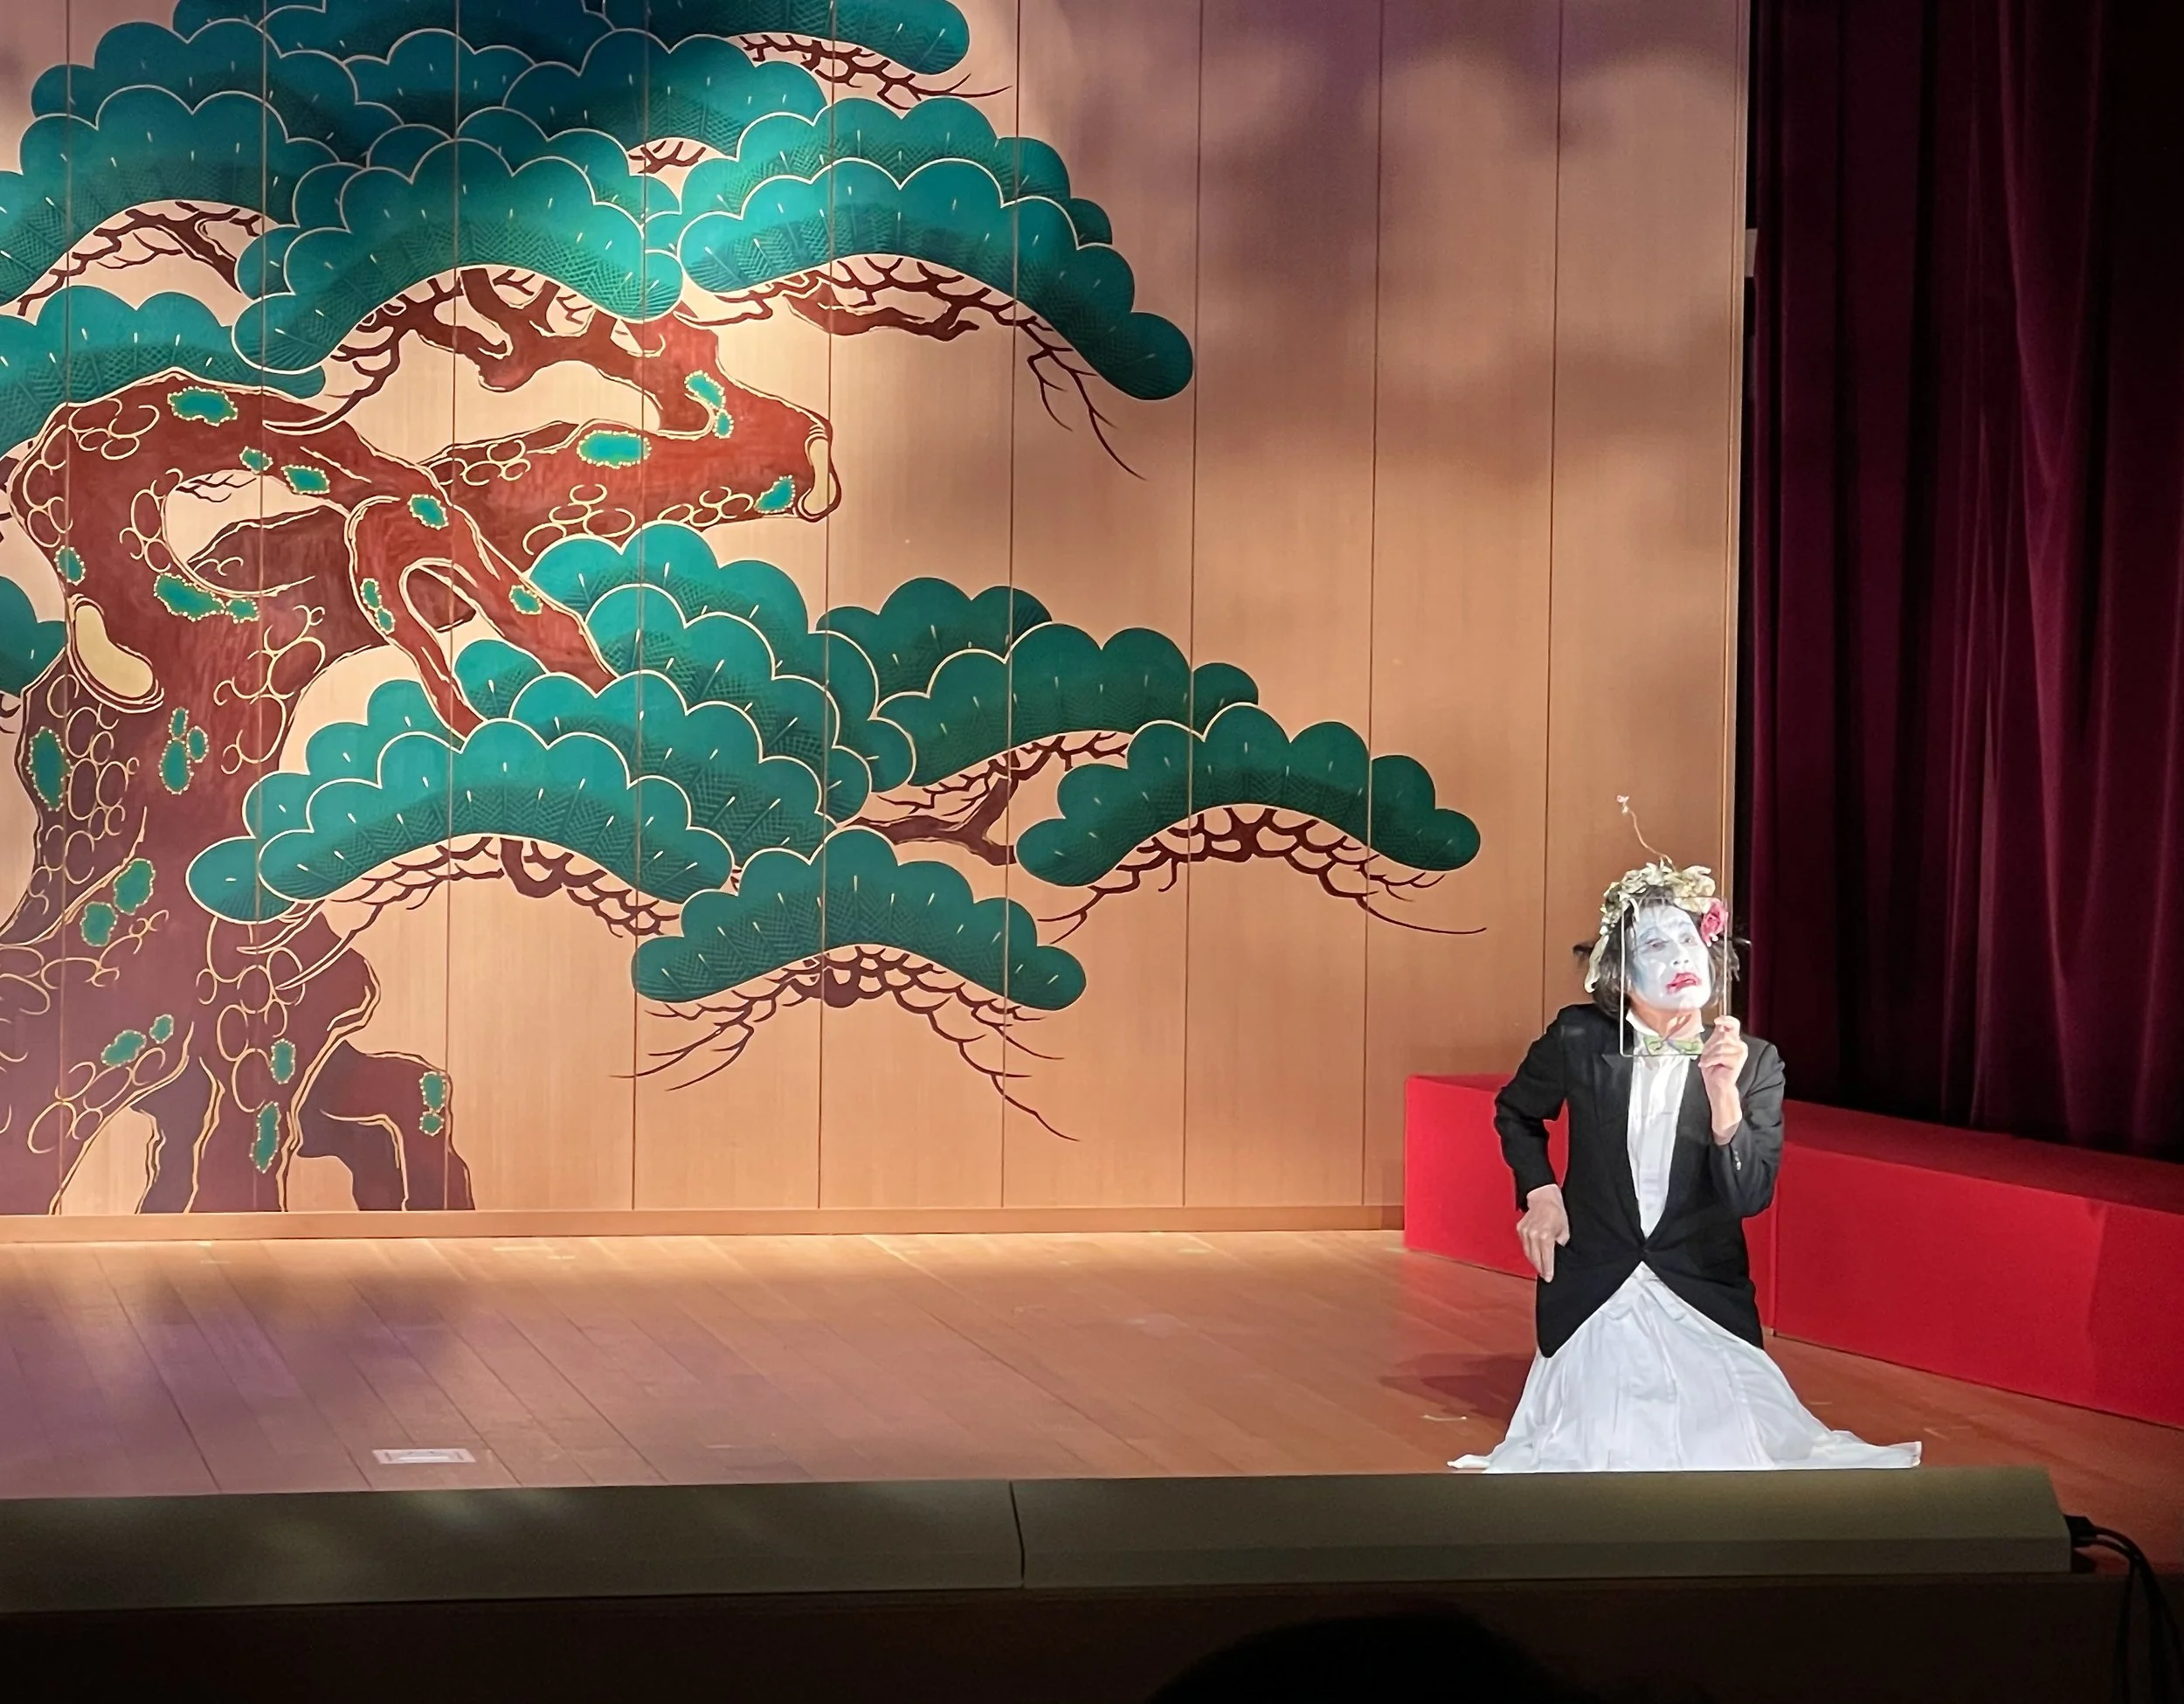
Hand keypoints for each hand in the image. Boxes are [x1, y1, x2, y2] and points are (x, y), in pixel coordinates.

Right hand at [1516, 1184, 1569, 1281]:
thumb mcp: (1565, 1230)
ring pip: (1528, 1253)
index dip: (1548, 1270)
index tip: (1549, 1278)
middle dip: (1541, 1268)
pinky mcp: (1520, 1229)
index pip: (1546, 1259)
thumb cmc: (1556, 1212)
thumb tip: (1558, 1254)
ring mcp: (1525, 1232)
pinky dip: (1530, 1250)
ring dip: (1534, 1260)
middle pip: (1535, 1259)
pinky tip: (1535, 1253)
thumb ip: (1560, 1244)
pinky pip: (1525, 1245)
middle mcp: (1533, 1235)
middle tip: (1545, 1274)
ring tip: (1540, 1266)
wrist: (1543, 1197)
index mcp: (1546, 1236)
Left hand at [1700, 1016, 1748, 1139]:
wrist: (1716, 1085)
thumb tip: (1718, 1023)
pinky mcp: (1738, 1061)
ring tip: (1708, 1063)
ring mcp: (1740, 1052)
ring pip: (1719, 1046)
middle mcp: (1739, 1045)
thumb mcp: (1710, 1048)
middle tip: (1706, 1057)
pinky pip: (1719, 1056)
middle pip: (1721, 1036)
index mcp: (1733, 1040)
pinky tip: (1709, 1066)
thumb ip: (1716, 1036)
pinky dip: (1710, 1061)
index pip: (1734, 1024)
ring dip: (1709, 1056)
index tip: (1717, 1021)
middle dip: (1709, 1047)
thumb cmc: (1713, 1068)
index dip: (1727, 1020)